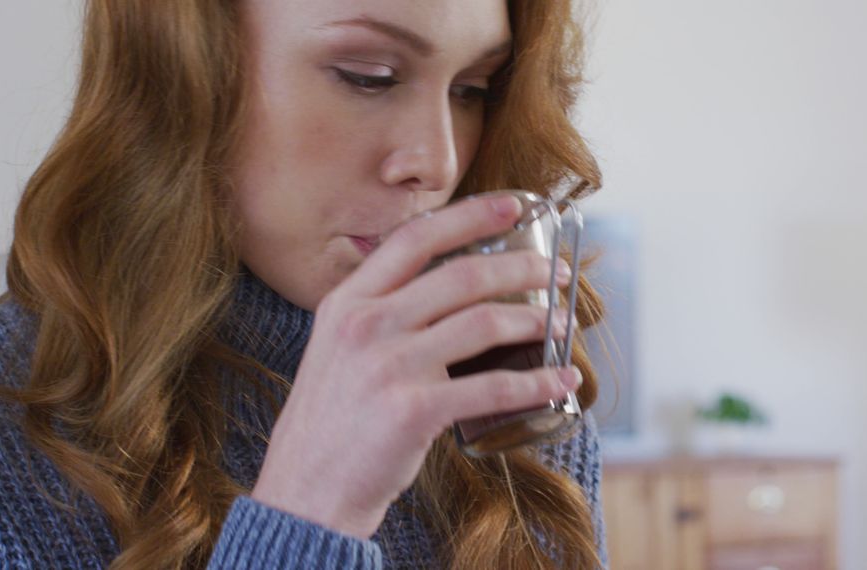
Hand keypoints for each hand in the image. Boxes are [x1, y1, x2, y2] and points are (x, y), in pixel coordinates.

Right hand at [250, 194, 580, 538]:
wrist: (304, 492)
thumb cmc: (332, 421)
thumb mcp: (337, 348)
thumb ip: (379, 312)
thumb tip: (446, 287)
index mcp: (347, 302)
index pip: (415, 239)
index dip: (470, 215)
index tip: (514, 205)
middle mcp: (365, 325)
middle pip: (462, 276)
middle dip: (522, 270)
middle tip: (558, 276)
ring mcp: (389, 366)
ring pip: (483, 324)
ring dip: (535, 322)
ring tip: (560, 326)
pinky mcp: (413, 410)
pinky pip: (491, 386)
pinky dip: (536, 382)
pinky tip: (562, 381)